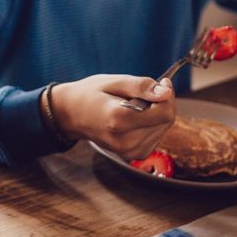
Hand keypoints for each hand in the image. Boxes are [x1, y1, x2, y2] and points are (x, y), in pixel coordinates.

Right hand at [50, 75, 175, 159]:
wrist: (70, 115)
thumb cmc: (90, 95)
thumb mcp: (113, 82)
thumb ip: (140, 86)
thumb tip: (166, 93)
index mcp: (118, 121)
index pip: (165, 113)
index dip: (167, 95)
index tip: (160, 83)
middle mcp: (125, 141)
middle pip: (166, 120)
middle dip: (160, 104)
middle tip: (138, 96)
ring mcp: (129, 151)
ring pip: (163, 128)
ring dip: (155, 115)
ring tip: (131, 109)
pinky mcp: (133, 154)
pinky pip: (156, 136)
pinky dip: (151, 124)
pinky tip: (134, 119)